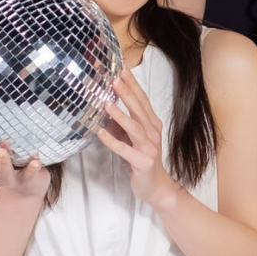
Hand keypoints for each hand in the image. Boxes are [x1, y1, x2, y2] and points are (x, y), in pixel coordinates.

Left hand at [95, 68, 179, 205]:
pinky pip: (125, 150)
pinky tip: (100, 133)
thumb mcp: (131, 138)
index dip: (132, 84)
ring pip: (134, 127)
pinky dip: (112, 141)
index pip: (142, 100)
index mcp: (151, 124)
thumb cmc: (142, 160)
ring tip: (106, 103)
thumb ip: (120, 124)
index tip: (121, 68)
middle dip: (126, 93)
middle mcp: (153, 132)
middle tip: (113, 78)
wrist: (156, 187)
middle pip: (139, 109)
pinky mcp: (143, 162)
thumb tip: (104, 109)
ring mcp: (149, 147)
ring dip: (120, 115)